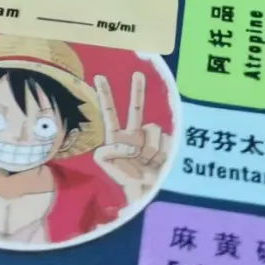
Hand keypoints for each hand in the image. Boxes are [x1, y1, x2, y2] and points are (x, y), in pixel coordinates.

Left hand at [93, 71, 169, 202]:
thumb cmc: (124, 177)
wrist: (146, 190)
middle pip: (136, 108)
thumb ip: (110, 152)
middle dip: (137, 90)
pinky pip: (166, 140)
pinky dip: (162, 153)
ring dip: (151, 149)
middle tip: (137, 73)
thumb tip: (130, 145)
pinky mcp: (164, 143)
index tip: (99, 77)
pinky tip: (157, 162)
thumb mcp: (108, 165)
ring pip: (153, 130)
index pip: (110, 113)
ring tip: (147, 163)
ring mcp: (149, 137)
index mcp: (116, 137)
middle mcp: (133, 133)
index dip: (105, 95)